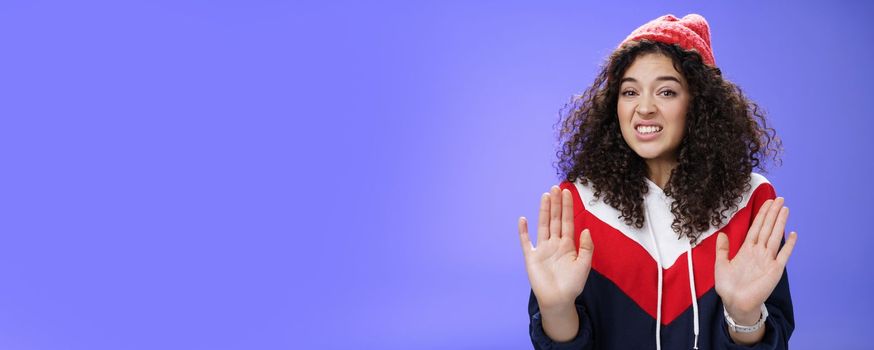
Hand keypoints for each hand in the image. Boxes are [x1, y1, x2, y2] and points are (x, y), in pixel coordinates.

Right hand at [518, 186, 593, 309]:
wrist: (558, 300)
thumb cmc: (573, 285)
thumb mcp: (584, 266)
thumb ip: (586, 248)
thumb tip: (585, 230)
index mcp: (568, 245)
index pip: (567, 221)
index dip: (567, 207)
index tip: (567, 192)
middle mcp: (554, 244)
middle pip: (555, 219)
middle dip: (555, 204)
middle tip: (555, 188)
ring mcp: (542, 249)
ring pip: (542, 226)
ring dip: (543, 211)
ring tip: (545, 196)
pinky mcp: (531, 257)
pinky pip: (526, 242)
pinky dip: (523, 231)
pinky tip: (523, 219)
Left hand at [714, 197, 797, 323]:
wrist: (735, 303)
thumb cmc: (728, 286)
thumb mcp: (721, 264)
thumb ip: (722, 249)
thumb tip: (722, 234)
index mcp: (746, 250)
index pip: (756, 227)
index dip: (761, 215)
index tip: (767, 202)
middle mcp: (759, 252)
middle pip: (767, 228)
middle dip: (772, 213)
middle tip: (780, 198)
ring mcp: (768, 260)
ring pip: (775, 237)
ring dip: (780, 223)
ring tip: (785, 209)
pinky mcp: (775, 270)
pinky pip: (783, 255)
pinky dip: (789, 245)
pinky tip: (793, 233)